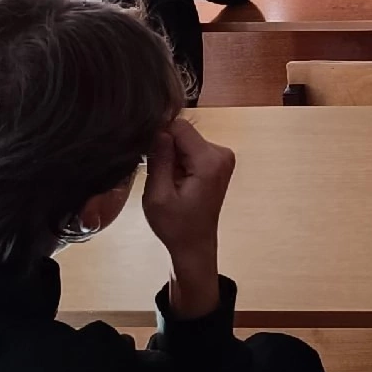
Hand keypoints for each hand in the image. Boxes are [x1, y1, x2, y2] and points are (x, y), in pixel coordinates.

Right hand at [143, 118, 233, 317]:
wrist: (194, 245)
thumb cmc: (175, 225)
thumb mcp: (158, 194)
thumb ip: (160, 159)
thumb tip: (159, 129)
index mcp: (209, 160)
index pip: (180, 127)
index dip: (160, 136)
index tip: (148, 155)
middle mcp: (222, 153)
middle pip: (185, 133)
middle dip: (167, 148)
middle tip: (159, 175)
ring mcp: (223, 157)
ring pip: (187, 141)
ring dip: (173, 156)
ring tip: (167, 180)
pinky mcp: (219, 162)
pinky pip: (193, 150)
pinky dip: (181, 161)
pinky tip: (176, 180)